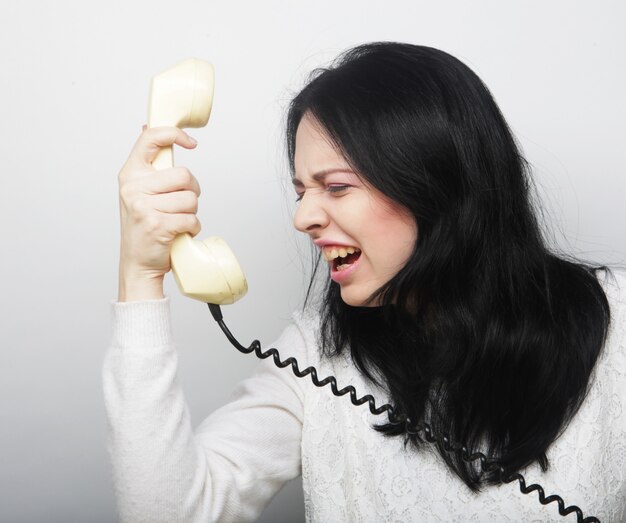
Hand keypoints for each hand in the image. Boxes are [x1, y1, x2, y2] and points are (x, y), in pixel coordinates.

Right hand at [117, 126, 200, 301]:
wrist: (137, 264)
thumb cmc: (144, 227)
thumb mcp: (139, 192)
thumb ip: (148, 165)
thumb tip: (148, 127)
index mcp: (130, 174)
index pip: (150, 139)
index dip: (174, 134)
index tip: (191, 143)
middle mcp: (133, 187)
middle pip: (184, 175)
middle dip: (192, 191)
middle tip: (182, 205)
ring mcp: (144, 206)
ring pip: (191, 199)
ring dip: (192, 214)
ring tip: (177, 221)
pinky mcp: (157, 224)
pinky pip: (191, 219)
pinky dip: (192, 228)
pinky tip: (179, 233)